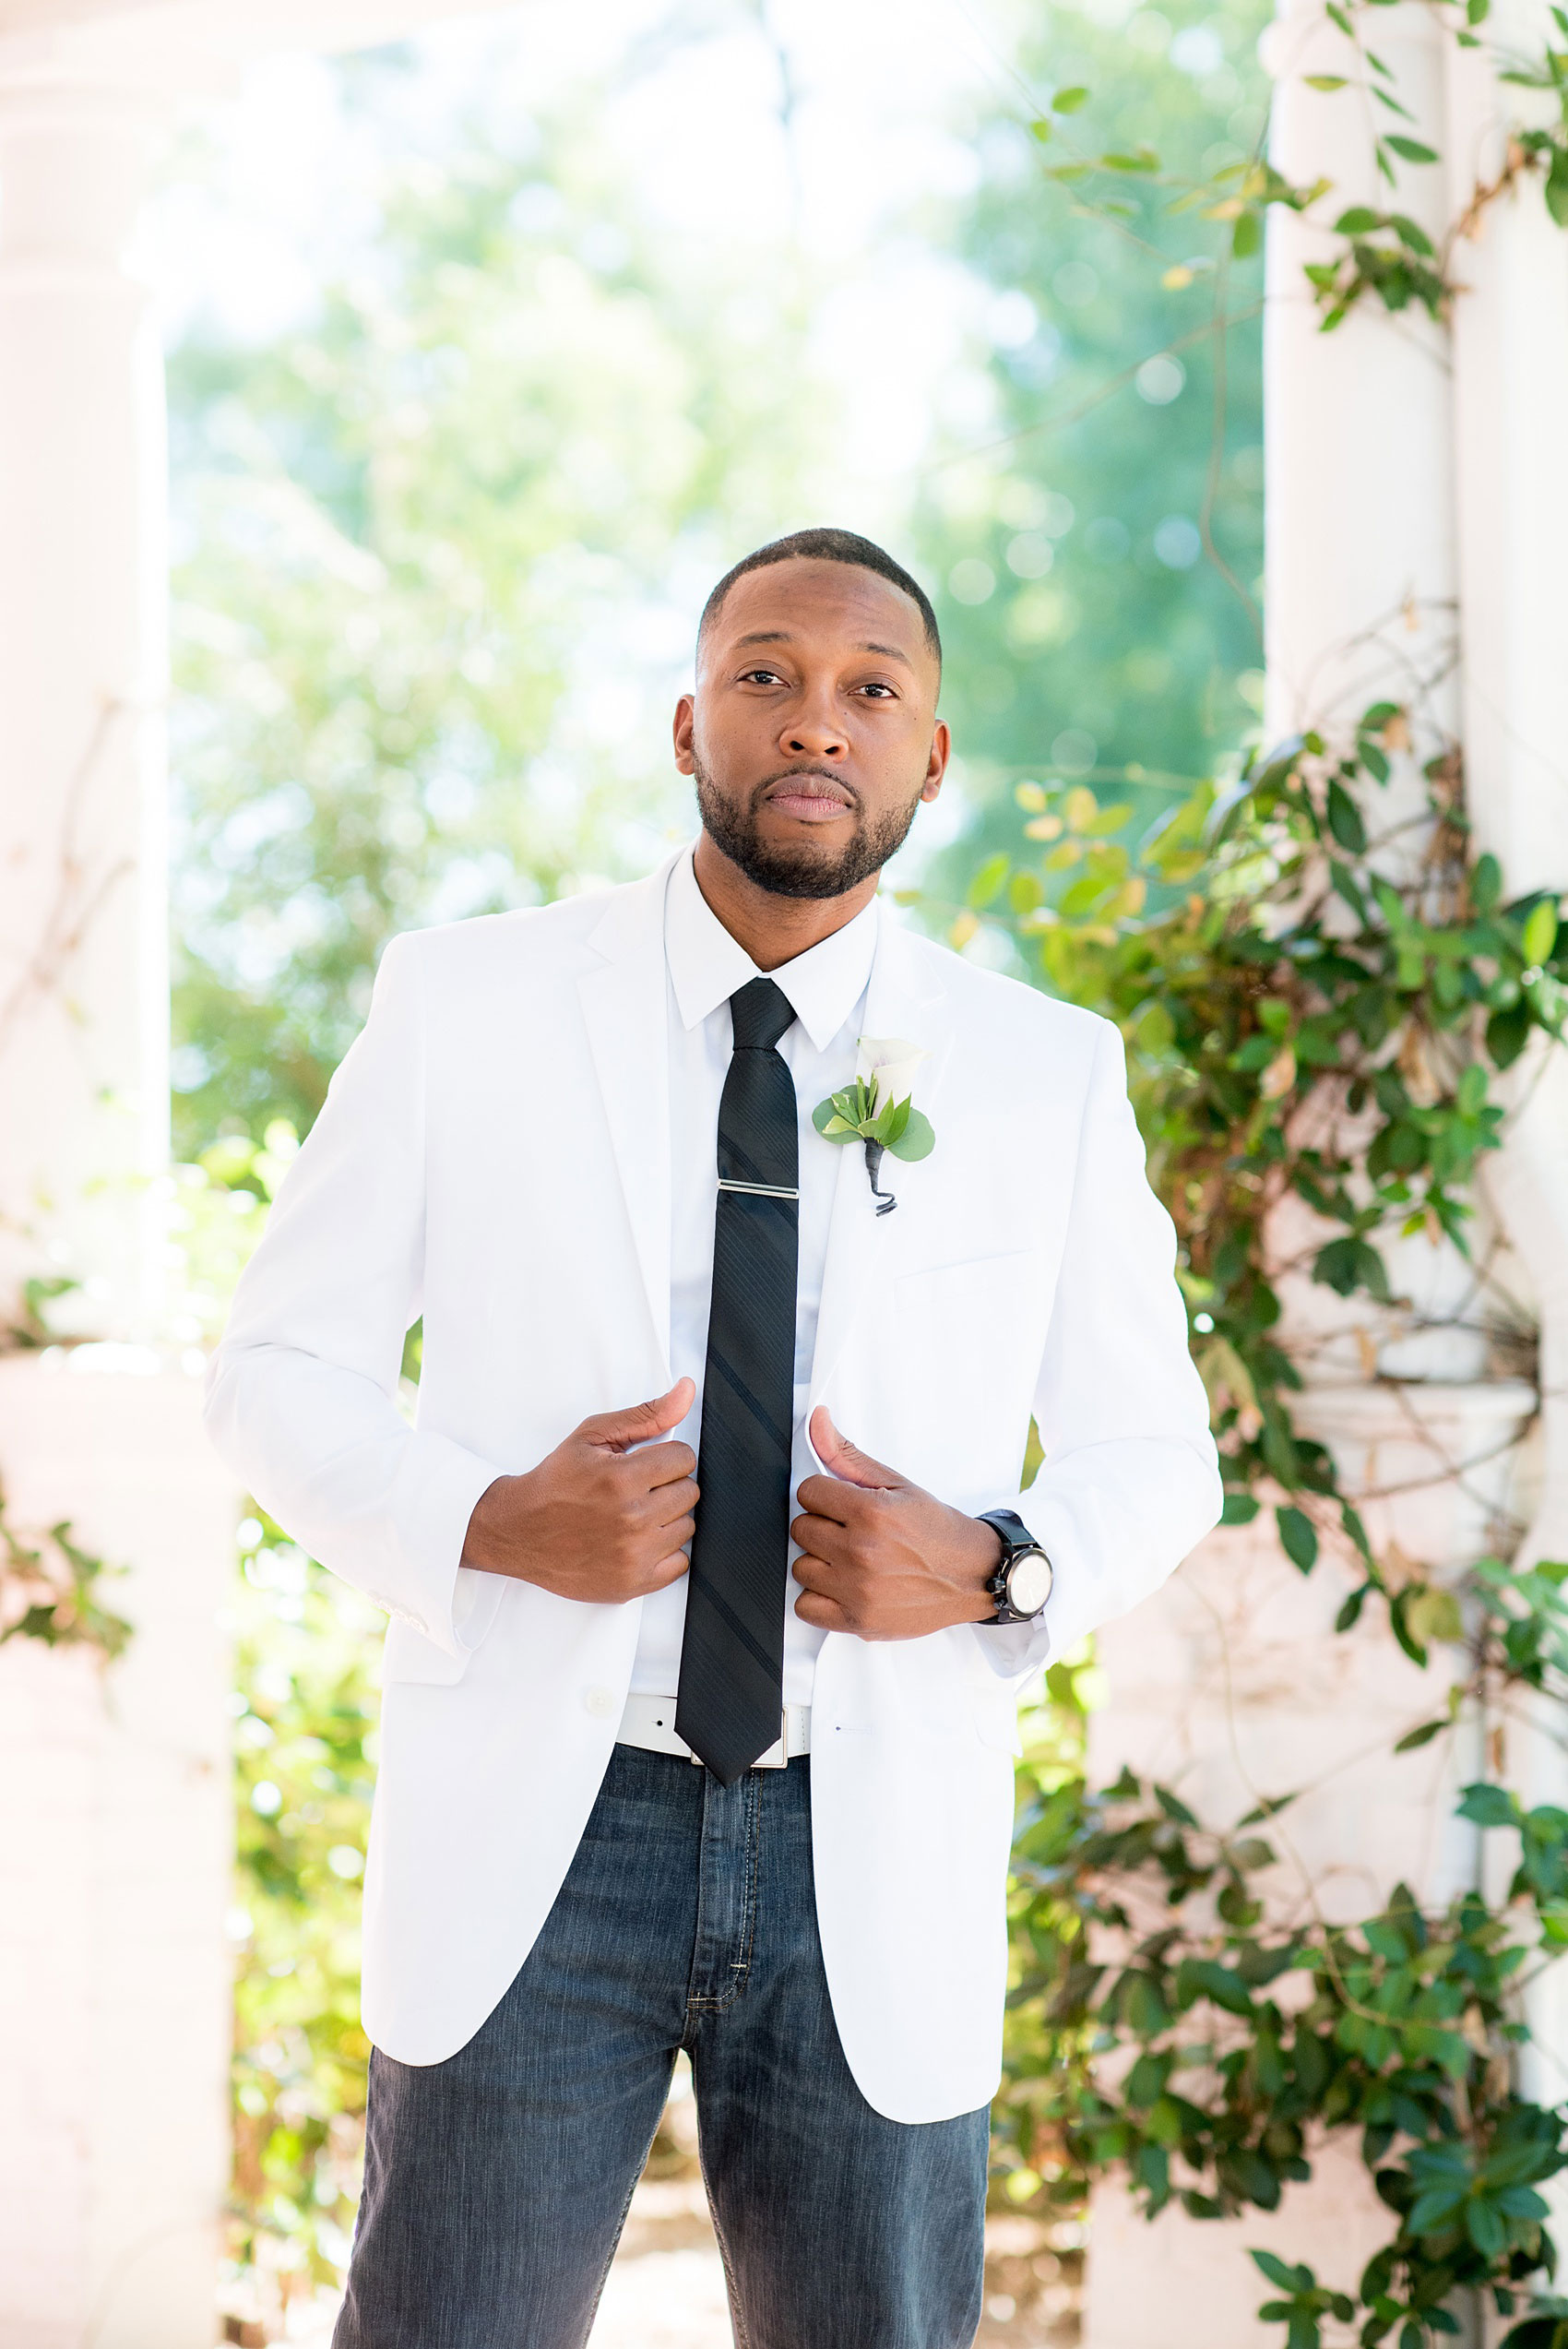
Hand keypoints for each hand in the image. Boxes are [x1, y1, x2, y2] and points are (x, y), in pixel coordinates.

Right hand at [462, 1379, 697, 1603]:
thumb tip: (688, 1390)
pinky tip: (636, 1541)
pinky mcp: (633, 1584)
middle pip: (690, 1493)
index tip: (642, 1465)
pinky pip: (680, 1563)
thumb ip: (647, 1414)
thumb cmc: (556, 1480)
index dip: (664, 1457)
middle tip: (634, 1490)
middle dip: (666, 1486)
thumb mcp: (593, 1436)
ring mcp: (634, 1556)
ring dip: (666, 1519)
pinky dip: (663, 1552)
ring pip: (687, 1527)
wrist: (518, 1531)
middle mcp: (632, 1520)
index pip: (684, 1459)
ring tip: (632, 1515)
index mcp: (622, 1479)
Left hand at [790, 1406, 1000, 1639]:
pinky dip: (819, 1598)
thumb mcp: (896, 1484)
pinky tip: (842, 1587)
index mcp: (870, 1513)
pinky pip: (805, 1607)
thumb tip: (816, 1421)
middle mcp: (861, 1553)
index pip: (807, 1492)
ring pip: (800, 1567)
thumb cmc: (935, 1529)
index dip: (825, 1496)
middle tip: (851, 1533)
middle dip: (823, 1526)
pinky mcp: (858, 1622)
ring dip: (820, 1563)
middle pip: (801, 1529)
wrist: (973, 1574)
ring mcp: (858, 1591)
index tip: (842, 1505)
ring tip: (850, 1561)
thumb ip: (847, 1455)